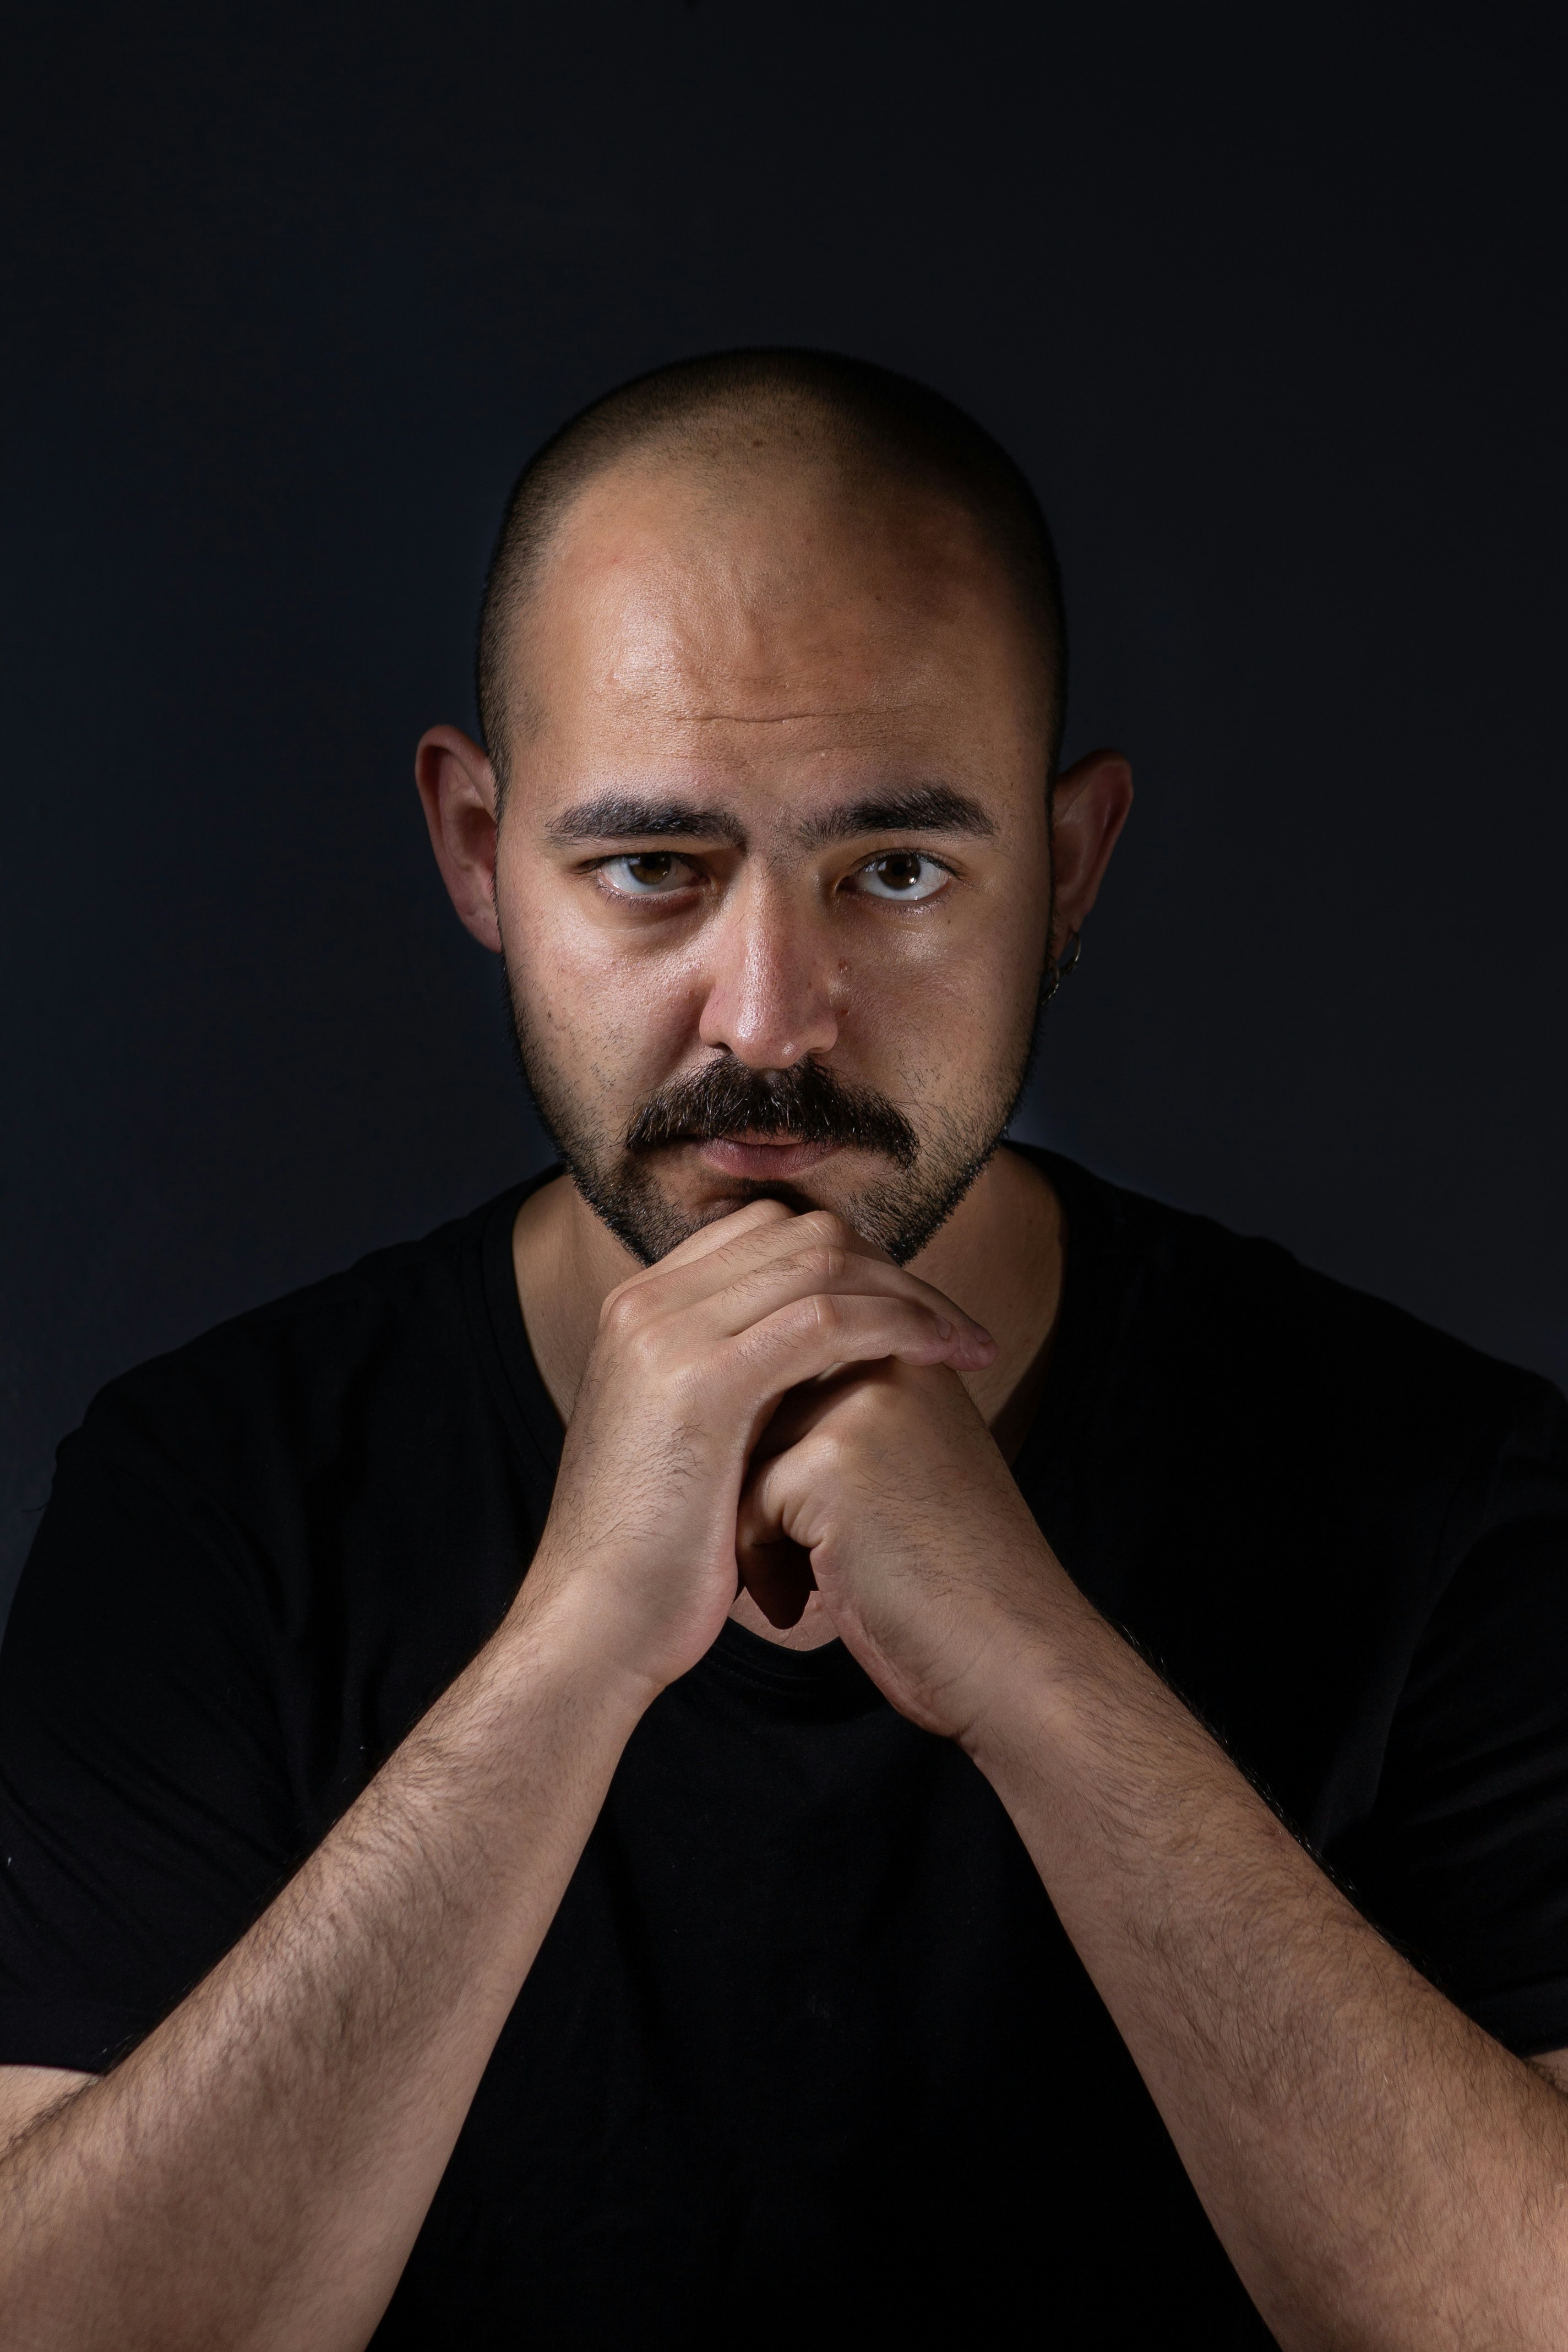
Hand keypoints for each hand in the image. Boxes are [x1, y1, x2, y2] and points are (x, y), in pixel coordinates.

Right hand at [514, 1202, 996, 1696]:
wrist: (591, 1626)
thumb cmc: (649, 1559)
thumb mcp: (684, 1443)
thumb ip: (729, 1385)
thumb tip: (808, 1366)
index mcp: (637, 1309)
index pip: (764, 1230)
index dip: (849, 1257)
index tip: (908, 1308)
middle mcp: (645, 1303)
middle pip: (799, 1231)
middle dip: (889, 1267)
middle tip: (951, 1323)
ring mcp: (668, 1335)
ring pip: (822, 1262)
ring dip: (911, 1294)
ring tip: (967, 1342)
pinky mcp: (704, 1384)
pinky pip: (827, 1318)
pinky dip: (899, 1325)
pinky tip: (945, 1356)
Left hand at [736, 1356, 1073, 1742]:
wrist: (1016, 1655)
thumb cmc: (960, 1585)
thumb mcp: (917, 1471)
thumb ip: (854, 1426)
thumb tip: (753, 1425)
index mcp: (917, 1363)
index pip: (799, 1384)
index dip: (797, 1469)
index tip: (843, 1532)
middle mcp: (890, 1366)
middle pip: (764, 1419)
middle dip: (770, 1497)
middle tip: (815, 1565)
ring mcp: (860, 1409)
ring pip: (745, 1460)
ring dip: (760, 1533)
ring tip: (810, 1584)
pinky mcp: (830, 1463)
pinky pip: (745, 1507)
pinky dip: (760, 1567)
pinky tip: (802, 1605)